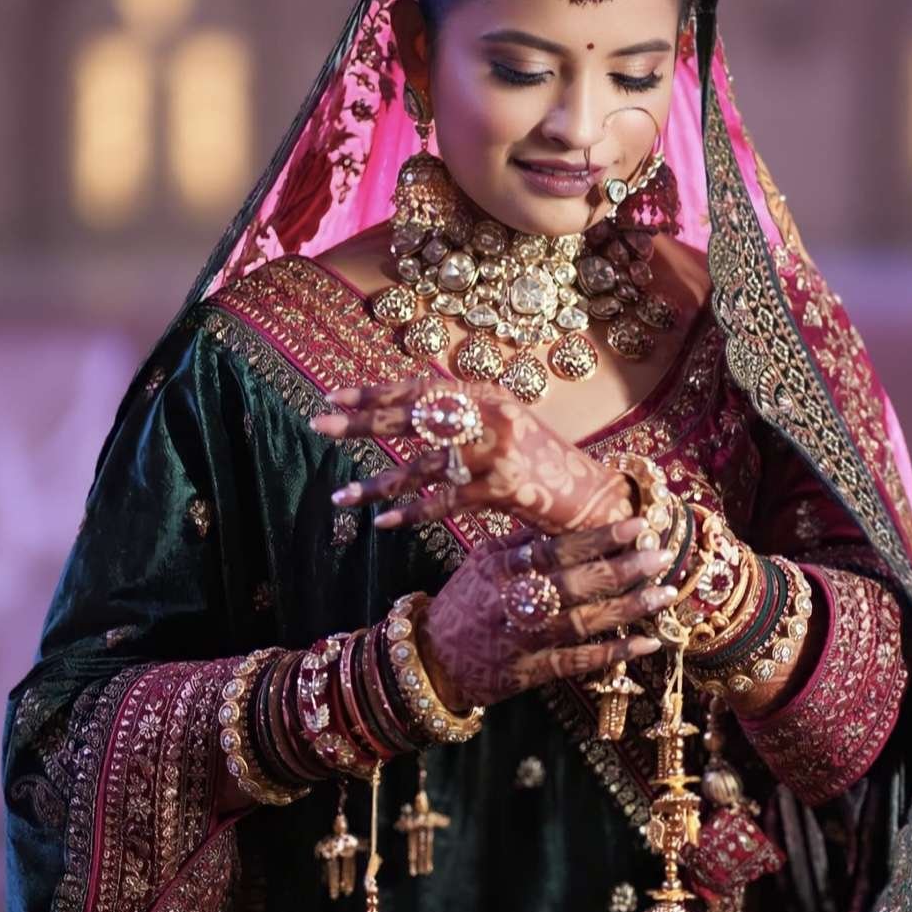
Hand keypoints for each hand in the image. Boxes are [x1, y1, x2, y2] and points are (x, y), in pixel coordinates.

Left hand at [310, 379, 633, 534]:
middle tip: (319, 422)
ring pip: (422, 467)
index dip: (376, 391)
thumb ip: (463, 412)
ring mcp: (496, 454)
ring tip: (341, 496)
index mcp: (487, 396)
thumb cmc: (540, 461)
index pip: (422, 388)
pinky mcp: (500, 491)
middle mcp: (491, 418)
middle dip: (363, 421)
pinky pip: (444, 503)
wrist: (591, 497)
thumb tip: (408, 404)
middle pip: (415, 417)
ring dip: (378, 484)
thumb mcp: (505, 423)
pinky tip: (383, 523)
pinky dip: (413, 513)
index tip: (333, 394)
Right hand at [412, 516, 677, 710]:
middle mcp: (512, 604)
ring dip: (628, 608)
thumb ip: (522, 541)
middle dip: (622, 569)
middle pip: (574, 585)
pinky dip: (614, 653)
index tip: (634, 524)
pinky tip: (647, 642)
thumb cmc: (464, 602)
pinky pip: (579, 662)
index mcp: (500, 570)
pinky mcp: (531, 673)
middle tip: (662, 554)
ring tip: (664, 593)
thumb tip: (563, 516)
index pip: (553, 550)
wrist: (432, 659)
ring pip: (582, 623)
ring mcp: (523, 641)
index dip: (596, 539)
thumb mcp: (483, 562)